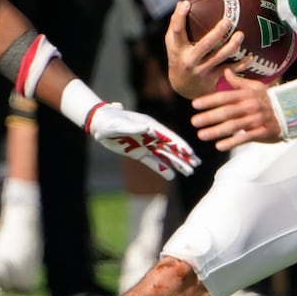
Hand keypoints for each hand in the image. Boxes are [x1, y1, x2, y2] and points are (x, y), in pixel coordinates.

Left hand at [84, 102, 198, 178]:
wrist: (99, 124)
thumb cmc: (110, 120)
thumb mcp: (120, 123)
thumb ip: (133, 126)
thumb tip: (148, 127)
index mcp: (150, 125)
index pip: (168, 137)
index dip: (180, 144)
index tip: (190, 152)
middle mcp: (151, 135)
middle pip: (171, 147)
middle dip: (184, 156)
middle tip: (197, 164)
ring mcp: (146, 144)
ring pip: (165, 156)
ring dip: (177, 163)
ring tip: (189, 172)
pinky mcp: (139, 153)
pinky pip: (153, 162)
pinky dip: (163, 169)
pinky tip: (173, 175)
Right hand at [164, 0, 242, 98]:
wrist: (182, 86)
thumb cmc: (179, 56)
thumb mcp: (173, 43)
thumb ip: (177, 25)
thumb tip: (183, 2)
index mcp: (177, 48)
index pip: (176, 31)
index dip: (180, 18)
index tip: (187, 4)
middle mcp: (189, 60)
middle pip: (204, 46)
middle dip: (216, 34)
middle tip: (227, 21)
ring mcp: (201, 70)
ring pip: (219, 57)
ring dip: (231, 47)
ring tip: (241, 35)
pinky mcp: (212, 78)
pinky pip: (229, 69)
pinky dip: (241, 64)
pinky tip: (251, 57)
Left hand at [189, 67, 281, 150]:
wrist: (292, 112)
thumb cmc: (269, 99)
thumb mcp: (256, 87)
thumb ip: (238, 81)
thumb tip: (225, 71)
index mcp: (247, 94)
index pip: (225, 96)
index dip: (209, 100)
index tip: (195, 104)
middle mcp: (251, 106)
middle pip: (226, 112)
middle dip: (209, 117)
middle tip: (194, 121)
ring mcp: (256, 120)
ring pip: (233, 126)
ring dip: (216, 131)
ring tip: (202, 135)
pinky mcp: (262, 132)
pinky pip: (245, 138)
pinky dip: (232, 142)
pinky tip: (219, 145)